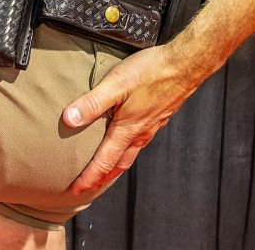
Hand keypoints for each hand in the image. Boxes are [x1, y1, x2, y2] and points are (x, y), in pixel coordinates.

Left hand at [62, 43, 198, 193]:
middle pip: (118, 165)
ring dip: (115, 166)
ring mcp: (151, 126)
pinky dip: (128, 150)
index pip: (104, 162)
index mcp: (127, 129)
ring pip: (130, 154)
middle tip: (87, 187)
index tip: (75, 189)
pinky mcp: (158, 117)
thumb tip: (69, 120)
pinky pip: (140, 142)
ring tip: (104, 170)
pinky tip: (125, 141)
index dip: (88, 177)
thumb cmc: (151, 72)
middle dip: (101, 177)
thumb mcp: (115, 84)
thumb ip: (92, 103)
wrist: (185, 65)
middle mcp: (140, 133)